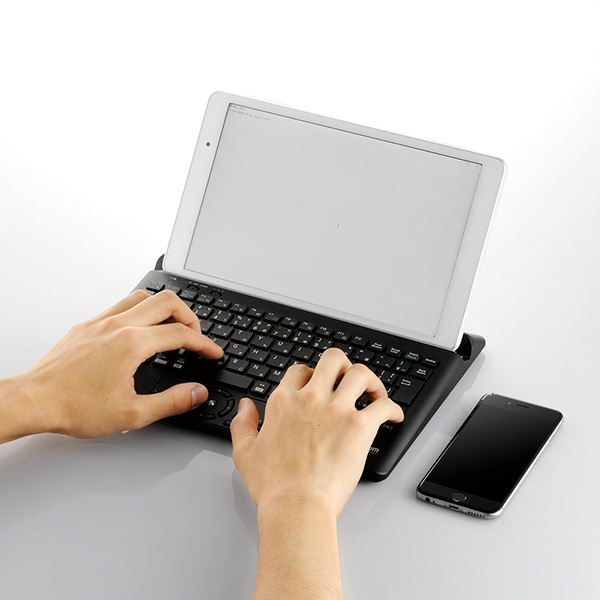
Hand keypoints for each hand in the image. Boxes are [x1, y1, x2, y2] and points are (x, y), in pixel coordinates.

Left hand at [4, 290, 222, 440]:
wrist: (34, 400)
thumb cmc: (74, 407)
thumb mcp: (132, 414)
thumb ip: (172, 401)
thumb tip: (197, 392)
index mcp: (132, 344)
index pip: (181, 334)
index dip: (204, 344)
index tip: (212, 352)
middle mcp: (118, 325)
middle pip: (168, 302)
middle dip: (190, 316)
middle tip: (196, 335)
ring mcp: (101, 322)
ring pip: (143, 296)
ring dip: (165, 307)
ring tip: (172, 325)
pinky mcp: (87, 325)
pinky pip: (121, 304)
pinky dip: (140, 310)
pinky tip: (139, 328)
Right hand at [230, 348, 403, 515]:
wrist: (296, 506)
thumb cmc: (274, 485)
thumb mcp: (244, 452)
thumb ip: (243, 424)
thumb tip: (245, 407)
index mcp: (284, 401)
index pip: (300, 370)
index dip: (311, 374)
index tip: (318, 385)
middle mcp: (311, 398)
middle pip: (333, 359)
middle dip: (344, 365)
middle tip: (349, 379)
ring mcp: (337, 410)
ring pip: (361, 374)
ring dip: (371, 381)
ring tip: (374, 393)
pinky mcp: (359, 426)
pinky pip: (383, 405)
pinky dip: (392, 408)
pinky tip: (393, 416)